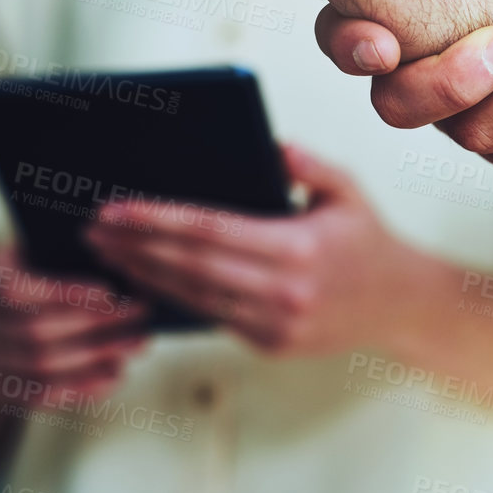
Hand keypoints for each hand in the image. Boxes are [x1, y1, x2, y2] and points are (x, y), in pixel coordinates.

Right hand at [0, 247, 149, 404]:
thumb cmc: (36, 272)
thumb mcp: (43, 252)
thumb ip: (70, 258)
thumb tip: (121, 264)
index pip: (17, 290)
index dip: (64, 294)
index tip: (110, 292)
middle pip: (35, 332)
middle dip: (94, 326)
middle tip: (140, 315)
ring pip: (40, 366)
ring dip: (96, 358)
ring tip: (138, 344)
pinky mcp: (3, 386)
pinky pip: (42, 394)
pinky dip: (82, 387)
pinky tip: (117, 375)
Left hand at [86, 146, 415, 356]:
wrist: (400, 304)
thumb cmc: (365, 237)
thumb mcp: (347, 189)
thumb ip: (308, 164)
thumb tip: (269, 146)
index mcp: (299, 248)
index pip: (210, 232)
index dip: (156, 222)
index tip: (114, 211)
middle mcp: (285, 292)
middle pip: (190, 268)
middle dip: (135, 249)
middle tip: (92, 231)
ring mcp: (277, 326)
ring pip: (194, 299)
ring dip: (143, 276)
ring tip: (105, 254)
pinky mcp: (271, 346)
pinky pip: (212, 319)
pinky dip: (173, 300)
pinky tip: (143, 281)